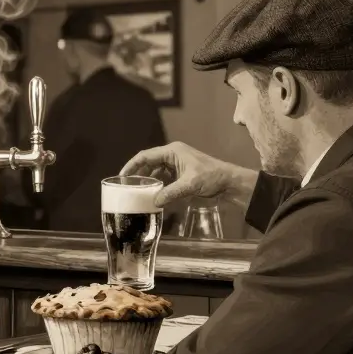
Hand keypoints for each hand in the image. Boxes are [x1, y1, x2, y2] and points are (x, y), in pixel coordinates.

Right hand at [121, 142, 256, 207]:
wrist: (230, 183)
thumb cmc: (212, 177)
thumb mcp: (190, 185)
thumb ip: (170, 193)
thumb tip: (154, 202)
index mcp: (172, 151)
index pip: (145, 156)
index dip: (131, 166)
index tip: (121, 177)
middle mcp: (172, 156)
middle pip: (148, 163)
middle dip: (138, 175)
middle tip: (127, 188)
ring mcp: (177, 165)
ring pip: (155, 172)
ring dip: (147, 182)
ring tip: (137, 193)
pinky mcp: (181, 175)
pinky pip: (164, 179)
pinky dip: (157, 187)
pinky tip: (153, 196)